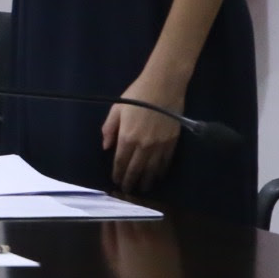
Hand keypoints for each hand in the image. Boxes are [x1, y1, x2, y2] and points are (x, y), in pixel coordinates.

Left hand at [102, 72, 184, 192]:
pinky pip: (166, 163)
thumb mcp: (116, 109)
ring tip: (142, 188)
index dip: (118, 174)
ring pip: (152, 170)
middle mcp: (143, 145)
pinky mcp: (172, 143)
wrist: (164, 87)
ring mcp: (159, 145)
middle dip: (130, 182)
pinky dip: (161, 172)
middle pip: (136, 169)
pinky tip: (157, 177)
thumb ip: (109, 129)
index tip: (116, 181)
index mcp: (127, 137)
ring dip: (146, 181)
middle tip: (128, 190)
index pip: (120, 162)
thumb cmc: (137, 96)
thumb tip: (105, 147)